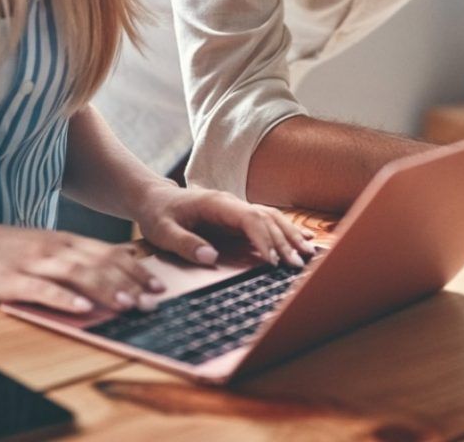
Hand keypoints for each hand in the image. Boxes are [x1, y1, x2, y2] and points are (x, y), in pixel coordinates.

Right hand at [0, 223, 163, 313]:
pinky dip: (64, 299)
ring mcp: (34, 263)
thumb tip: (125, 253)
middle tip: (154, 300)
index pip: (110, 253)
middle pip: (99, 264)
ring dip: (106, 290)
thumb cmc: (11, 248)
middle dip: (130, 283)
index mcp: (66, 241)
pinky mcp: (12, 280)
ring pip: (77, 275)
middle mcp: (55, 249)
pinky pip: (42, 290)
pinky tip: (82, 308)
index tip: (159, 285)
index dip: (137, 270)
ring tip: (128, 304)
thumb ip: (84, 252)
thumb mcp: (50, 245)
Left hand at [136, 182, 315, 270]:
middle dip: (284, 241)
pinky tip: (303, 240)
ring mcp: (236, 209)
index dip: (264, 239)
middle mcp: (231, 203)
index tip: (274, 262)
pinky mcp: (237, 218)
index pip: (249, 218)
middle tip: (298, 265)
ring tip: (309, 253)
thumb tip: (211, 256)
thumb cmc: (157, 214)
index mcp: (216, 203)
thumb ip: (185, 243)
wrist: (154, 198)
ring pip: (270, 218)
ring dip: (290, 235)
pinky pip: (266, 222)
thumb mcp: (162, 231)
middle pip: (265, 218)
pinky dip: (286, 231)